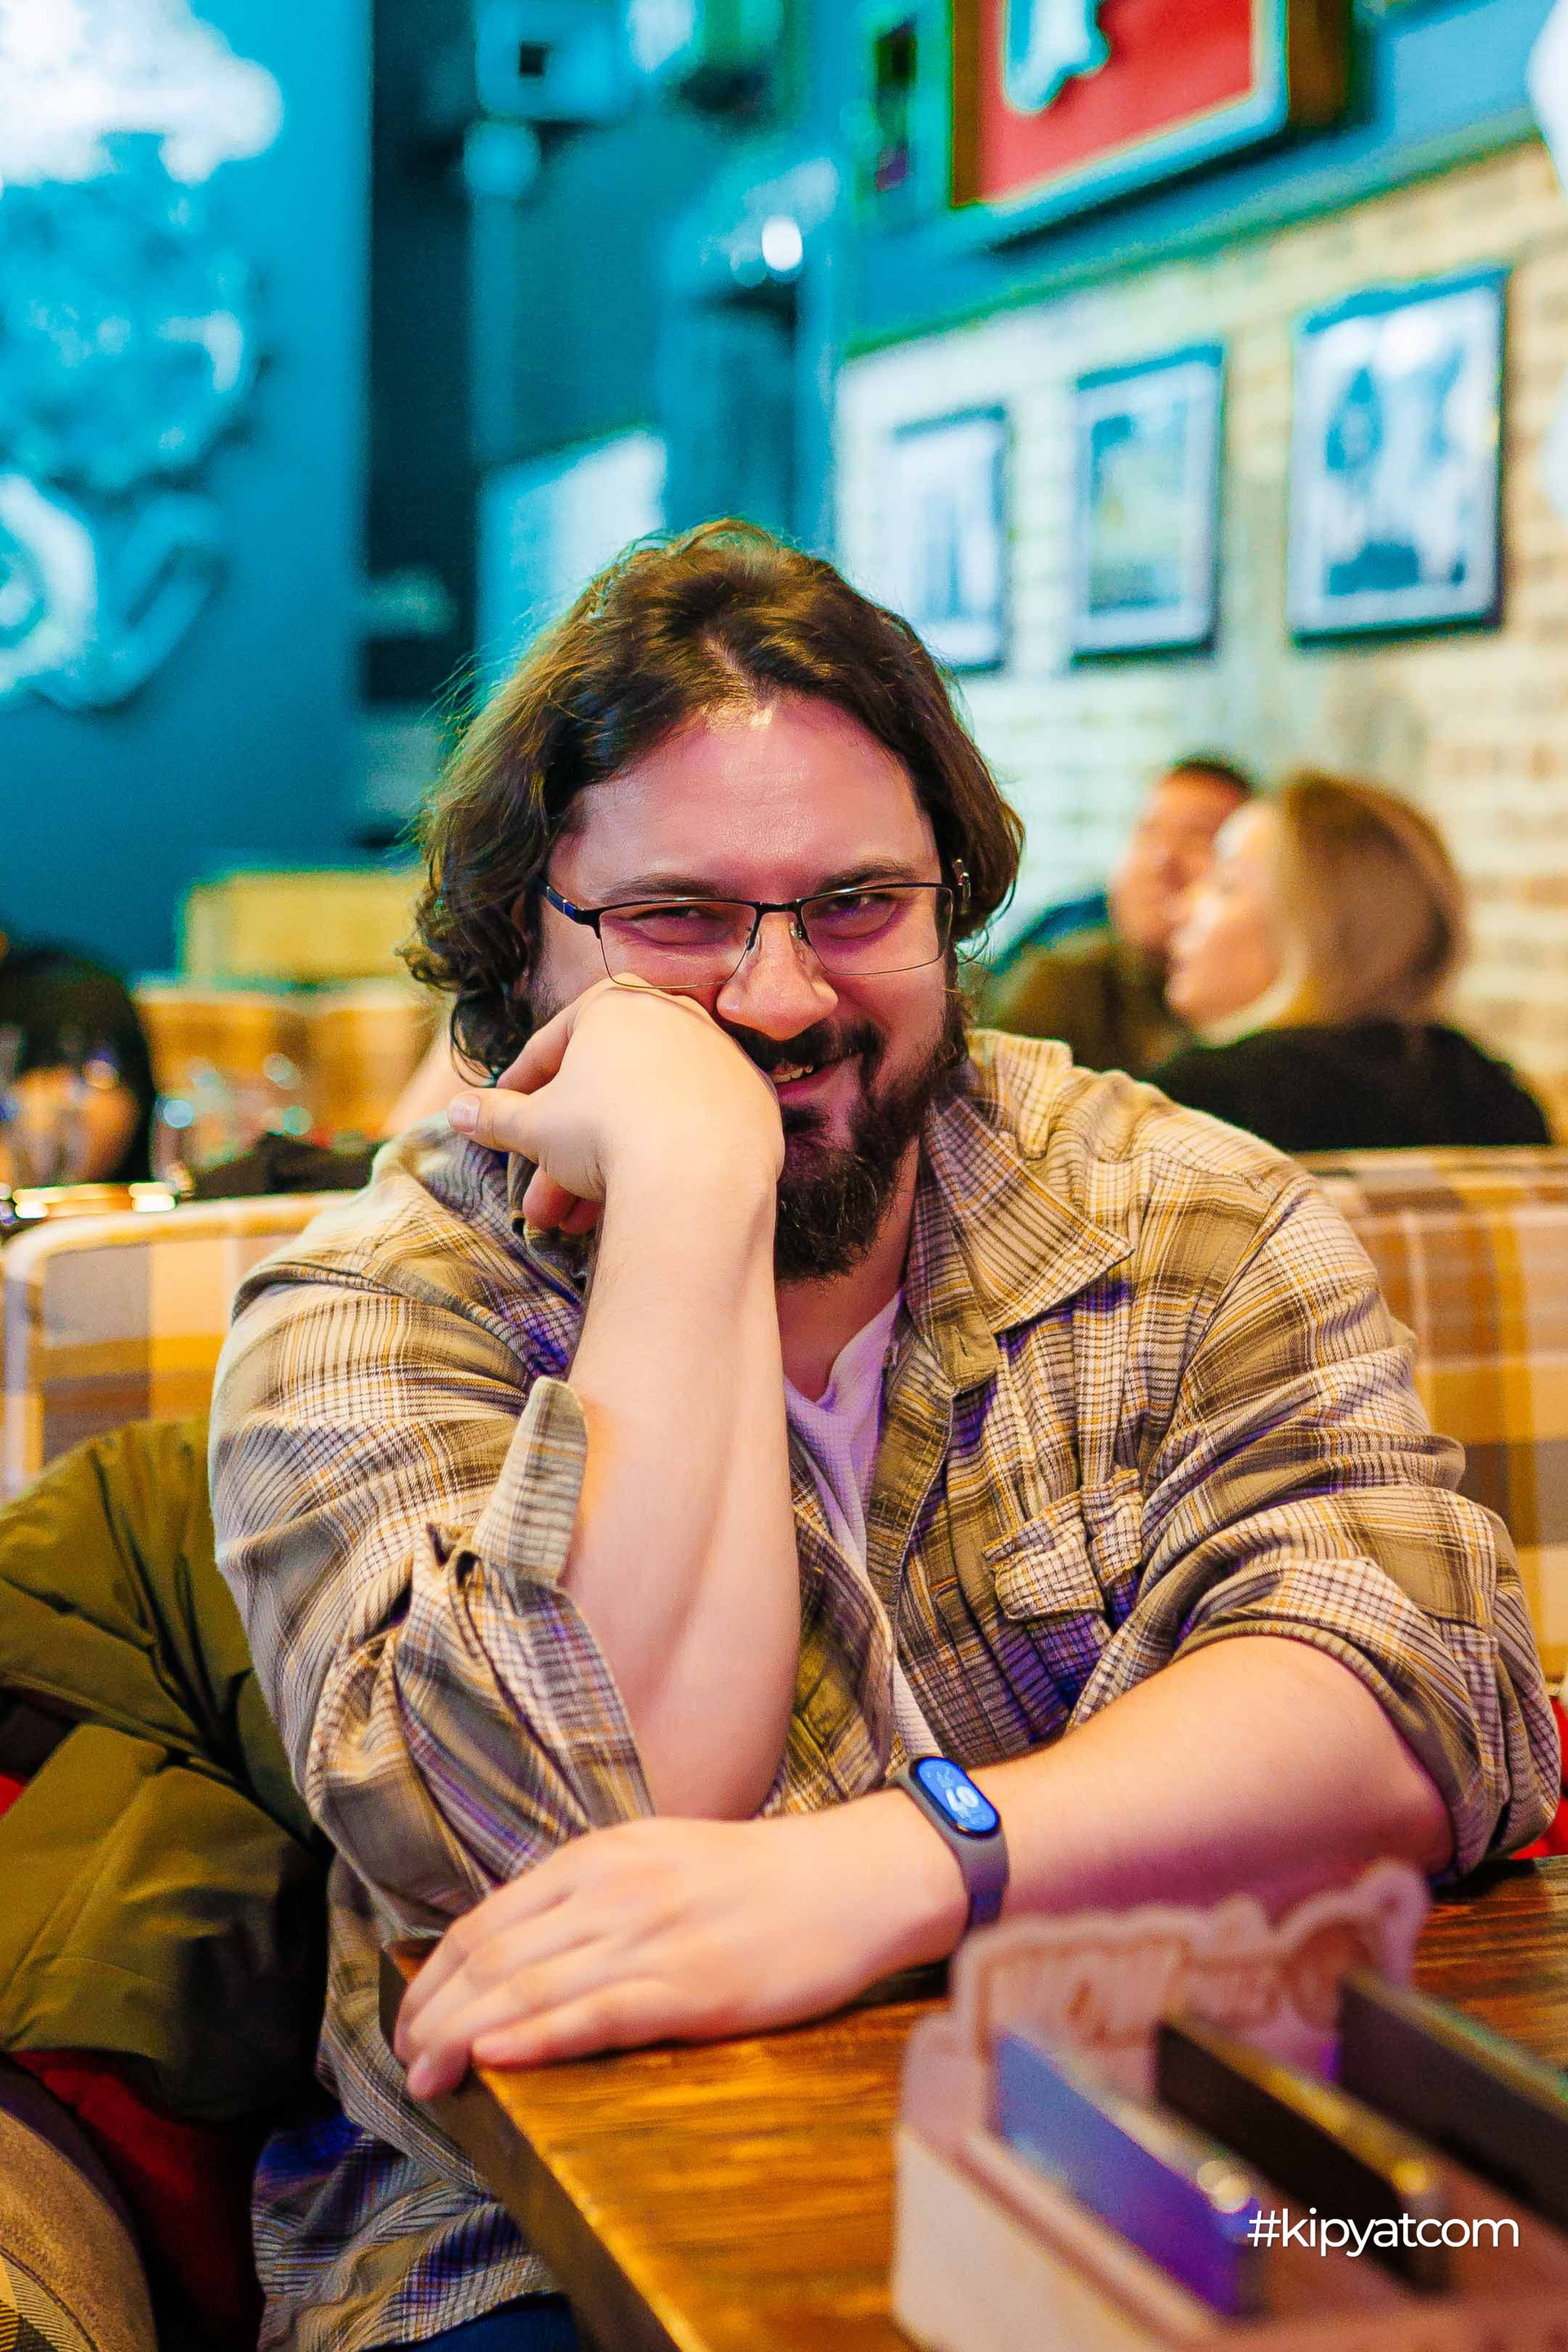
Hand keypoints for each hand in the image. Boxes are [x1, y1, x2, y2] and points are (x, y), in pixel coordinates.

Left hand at [393, 1796, 966, 2093]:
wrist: (851, 1878)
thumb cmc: (756, 1879)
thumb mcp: (655, 1860)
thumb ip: (588, 1895)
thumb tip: (516, 1949)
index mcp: (598, 1858)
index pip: (486, 1922)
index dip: (434, 1978)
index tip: (406, 2021)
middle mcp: (612, 1888)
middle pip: (494, 1958)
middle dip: (434, 2016)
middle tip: (402, 2065)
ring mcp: (651, 1936)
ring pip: (530, 1989)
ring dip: (463, 2038)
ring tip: (424, 2079)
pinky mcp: (692, 1985)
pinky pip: (596, 2013)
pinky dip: (535, 2037)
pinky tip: (493, 2058)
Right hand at [446, 979, 782, 1233]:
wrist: (697, 1174)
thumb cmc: (604, 1133)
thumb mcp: (533, 1127)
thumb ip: (495, 1115)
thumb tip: (455, 1111)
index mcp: (614, 1002)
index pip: (552, 1047)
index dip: (520, 1091)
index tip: (502, 1123)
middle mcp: (673, 1015)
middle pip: (603, 1091)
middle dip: (563, 1155)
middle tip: (539, 1204)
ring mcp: (720, 1056)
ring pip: (647, 1114)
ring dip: (605, 1169)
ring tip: (576, 1225)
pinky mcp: (755, 1099)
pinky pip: (695, 1131)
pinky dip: (665, 1161)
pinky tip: (638, 1205)